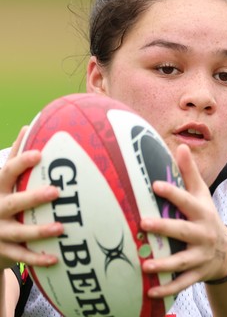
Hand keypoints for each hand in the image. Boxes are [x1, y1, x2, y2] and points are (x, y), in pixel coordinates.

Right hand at [0, 127, 63, 270]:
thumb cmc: (0, 199)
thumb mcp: (2, 180)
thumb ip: (14, 157)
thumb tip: (27, 126)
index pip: (7, 172)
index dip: (21, 163)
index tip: (39, 154)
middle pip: (14, 203)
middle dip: (34, 197)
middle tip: (56, 192)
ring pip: (19, 232)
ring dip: (40, 231)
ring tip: (61, 227)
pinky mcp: (3, 251)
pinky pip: (21, 256)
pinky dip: (37, 258)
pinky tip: (55, 257)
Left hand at [141, 144, 226, 297]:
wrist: (226, 251)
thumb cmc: (206, 216)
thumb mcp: (201, 194)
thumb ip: (190, 172)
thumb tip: (181, 145)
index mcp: (201, 212)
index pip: (186, 201)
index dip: (172, 193)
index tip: (154, 185)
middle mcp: (202, 234)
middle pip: (183, 231)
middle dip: (165, 228)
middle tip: (143, 223)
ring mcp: (200, 256)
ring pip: (182, 261)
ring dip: (164, 264)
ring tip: (145, 264)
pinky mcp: (197, 273)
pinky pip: (182, 283)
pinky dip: (168, 287)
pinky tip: (151, 290)